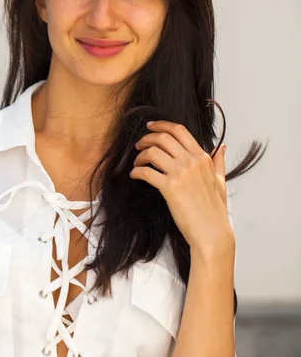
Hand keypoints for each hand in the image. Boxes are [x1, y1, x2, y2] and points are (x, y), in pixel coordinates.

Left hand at [130, 120, 233, 253]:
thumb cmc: (215, 210)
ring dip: (140, 155)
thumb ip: (218, 162)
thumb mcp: (220, 181)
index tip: (150, 126)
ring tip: (137, 162)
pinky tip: (135, 175)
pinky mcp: (170, 188)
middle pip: (163, 138)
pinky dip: (137, 171)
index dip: (162, 125)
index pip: (180, 131)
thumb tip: (222, 147)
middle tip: (139, 144)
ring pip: (152, 152)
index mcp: (203, 158)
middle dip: (146, 138)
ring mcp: (181, 174)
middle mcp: (192, 162)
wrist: (211, 232)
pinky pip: (147, 172)